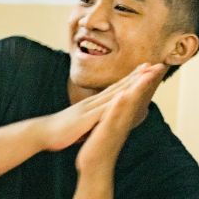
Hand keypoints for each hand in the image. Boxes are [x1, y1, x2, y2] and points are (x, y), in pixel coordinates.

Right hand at [38, 63, 153, 151]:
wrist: (42, 133)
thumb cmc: (59, 130)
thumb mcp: (78, 122)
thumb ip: (88, 118)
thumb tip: (95, 118)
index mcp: (92, 105)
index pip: (116, 89)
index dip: (131, 79)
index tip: (145, 70)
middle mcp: (93, 103)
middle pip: (120, 86)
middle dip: (138, 75)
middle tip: (155, 64)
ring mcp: (90, 108)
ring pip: (116, 93)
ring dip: (132, 82)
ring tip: (147, 72)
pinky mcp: (86, 118)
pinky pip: (104, 108)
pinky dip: (117, 100)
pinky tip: (127, 93)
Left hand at [74, 63, 164, 170]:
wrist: (93, 169)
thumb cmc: (100, 148)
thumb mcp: (110, 128)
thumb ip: (118, 117)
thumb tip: (122, 106)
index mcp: (123, 117)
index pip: (137, 96)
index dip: (146, 81)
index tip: (156, 66)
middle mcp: (123, 120)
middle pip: (139, 97)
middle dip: (148, 80)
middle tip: (161, 64)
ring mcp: (116, 126)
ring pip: (130, 104)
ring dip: (138, 89)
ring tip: (148, 73)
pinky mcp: (106, 133)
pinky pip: (113, 117)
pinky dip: (119, 106)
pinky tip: (123, 95)